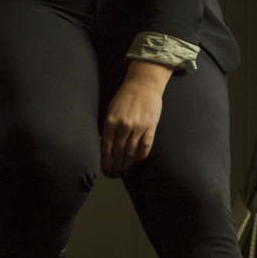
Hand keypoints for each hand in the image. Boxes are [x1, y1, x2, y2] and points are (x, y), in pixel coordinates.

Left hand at [101, 61, 172, 176]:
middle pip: (119, 152)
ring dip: (129, 163)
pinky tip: (138, 162)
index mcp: (111, 121)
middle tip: (117, 173)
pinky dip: (141, 156)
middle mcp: (124, 126)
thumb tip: (107, 147)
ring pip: (132, 152)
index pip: (106, 147)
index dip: (106, 162)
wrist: (143, 84)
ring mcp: (138, 127)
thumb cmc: (125, 97)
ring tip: (127, 171)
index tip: (107, 171)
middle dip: (117, 165)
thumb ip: (109, 128)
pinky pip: (145, 146)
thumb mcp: (111, 110)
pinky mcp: (150, 127)